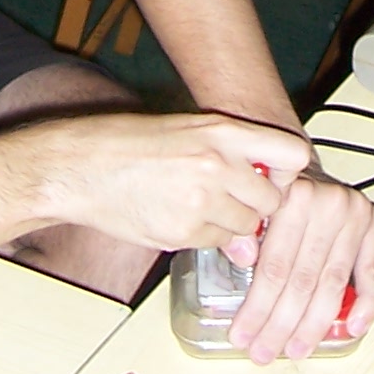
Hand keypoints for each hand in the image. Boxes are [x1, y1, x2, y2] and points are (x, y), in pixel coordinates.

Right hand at [24, 112, 300, 250]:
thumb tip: (264, 201)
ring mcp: (201, 201)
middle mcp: (218, 164)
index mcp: (222, 131)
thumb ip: (232, 158)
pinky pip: (215, 243)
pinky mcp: (182, 232)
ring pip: (246, 229)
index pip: (293, 155)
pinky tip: (178, 217)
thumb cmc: (131, 144)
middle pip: (274, 202)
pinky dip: (204, 237)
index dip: (287, 174)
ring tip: (200, 207)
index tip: (271, 179)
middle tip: (232, 202)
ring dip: (232, 226)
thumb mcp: (188, 130)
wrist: (80, 166)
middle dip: (258, 208)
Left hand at [226, 166, 373, 364]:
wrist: (307, 164)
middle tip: (265, 352)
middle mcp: (328, 202)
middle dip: (281, 324)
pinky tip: (352, 328)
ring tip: (296, 349)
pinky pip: (372, 271)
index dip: (257, 307)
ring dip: (314, 325)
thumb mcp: (256, 205)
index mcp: (294, 195)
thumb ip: (247, 233)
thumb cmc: (280, 192)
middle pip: (302, 279)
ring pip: (333, 283)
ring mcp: (356, 214)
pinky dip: (366, 304)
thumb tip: (240, 261)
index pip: (274, 266)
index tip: (243, 335)